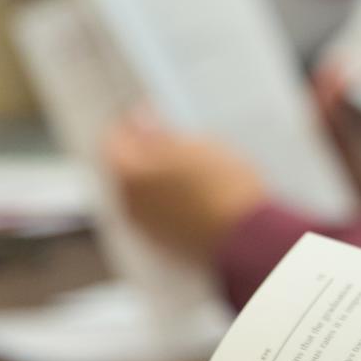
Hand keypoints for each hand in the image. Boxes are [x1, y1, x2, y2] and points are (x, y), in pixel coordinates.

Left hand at [103, 110, 265, 260]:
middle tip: (173, 141)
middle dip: (145, 153)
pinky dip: (170, 203)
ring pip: (143, 194)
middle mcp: (128, 204)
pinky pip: (159, 216)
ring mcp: (145, 229)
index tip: (153, 115)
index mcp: (128, 174)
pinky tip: (195, 196)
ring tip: (189, 170)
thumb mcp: (196, 144)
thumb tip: (142, 123)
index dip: (134, 123)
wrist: (247, 237)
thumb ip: (160, 132)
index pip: (114, 139)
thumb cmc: (223, 186)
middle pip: (126, 169)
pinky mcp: (164, 245)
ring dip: (157, 180)